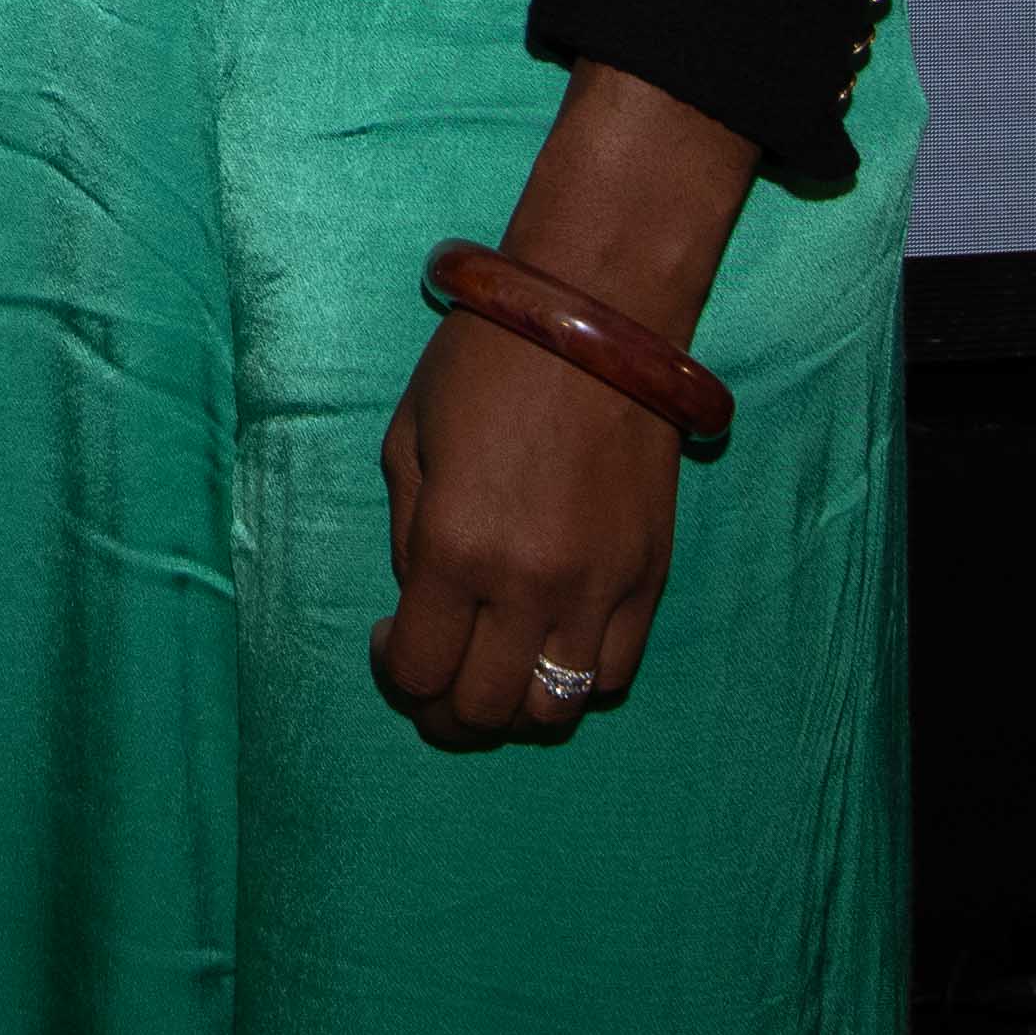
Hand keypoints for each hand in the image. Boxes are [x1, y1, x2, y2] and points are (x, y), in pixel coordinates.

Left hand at [371, 317, 674, 745]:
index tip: (385, 640)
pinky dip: (575, 678)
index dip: (393, 673)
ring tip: (490, 670)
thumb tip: (419, 605)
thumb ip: (409, 537)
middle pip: (484, 710)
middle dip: (445, 712)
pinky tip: (547, 639)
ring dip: (512, 708)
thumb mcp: (410, 441)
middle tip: (431, 681)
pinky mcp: (650, 580)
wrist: (595, 321)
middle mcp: (530, 584)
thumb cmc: (485, 364)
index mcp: (456, 548)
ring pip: (554, 711)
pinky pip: (613, 674)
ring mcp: (599, 589)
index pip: (418, 670)